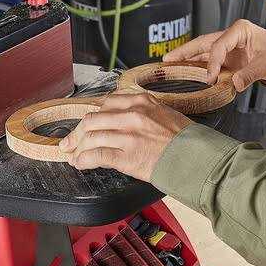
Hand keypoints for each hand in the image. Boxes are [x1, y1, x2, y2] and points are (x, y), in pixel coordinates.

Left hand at [58, 92, 190, 180]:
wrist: (197, 158)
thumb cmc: (185, 140)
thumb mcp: (165, 114)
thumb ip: (142, 112)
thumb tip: (121, 121)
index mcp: (141, 101)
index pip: (106, 104)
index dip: (91, 116)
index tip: (86, 124)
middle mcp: (132, 115)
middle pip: (92, 119)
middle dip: (76, 132)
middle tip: (69, 142)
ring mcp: (128, 135)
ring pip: (91, 136)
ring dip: (77, 148)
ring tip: (73, 156)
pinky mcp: (127, 156)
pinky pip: (97, 155)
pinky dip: (83, 160)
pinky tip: (80, 163)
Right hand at [163, 19, 265, 90]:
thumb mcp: (265, 65)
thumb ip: (250, 74)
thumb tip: (235, 85)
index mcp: (239, 30)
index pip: (219, 46)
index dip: (212, 62)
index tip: (209, 78)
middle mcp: (229, 35)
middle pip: (202, 43)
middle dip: (183, 51)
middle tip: (166, 59)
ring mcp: (225, 45)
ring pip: (201, 50)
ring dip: (185, 58)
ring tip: (168, 64)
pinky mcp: (224, 56)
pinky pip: (206, 59)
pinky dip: (194, 65)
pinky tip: (183, 71)